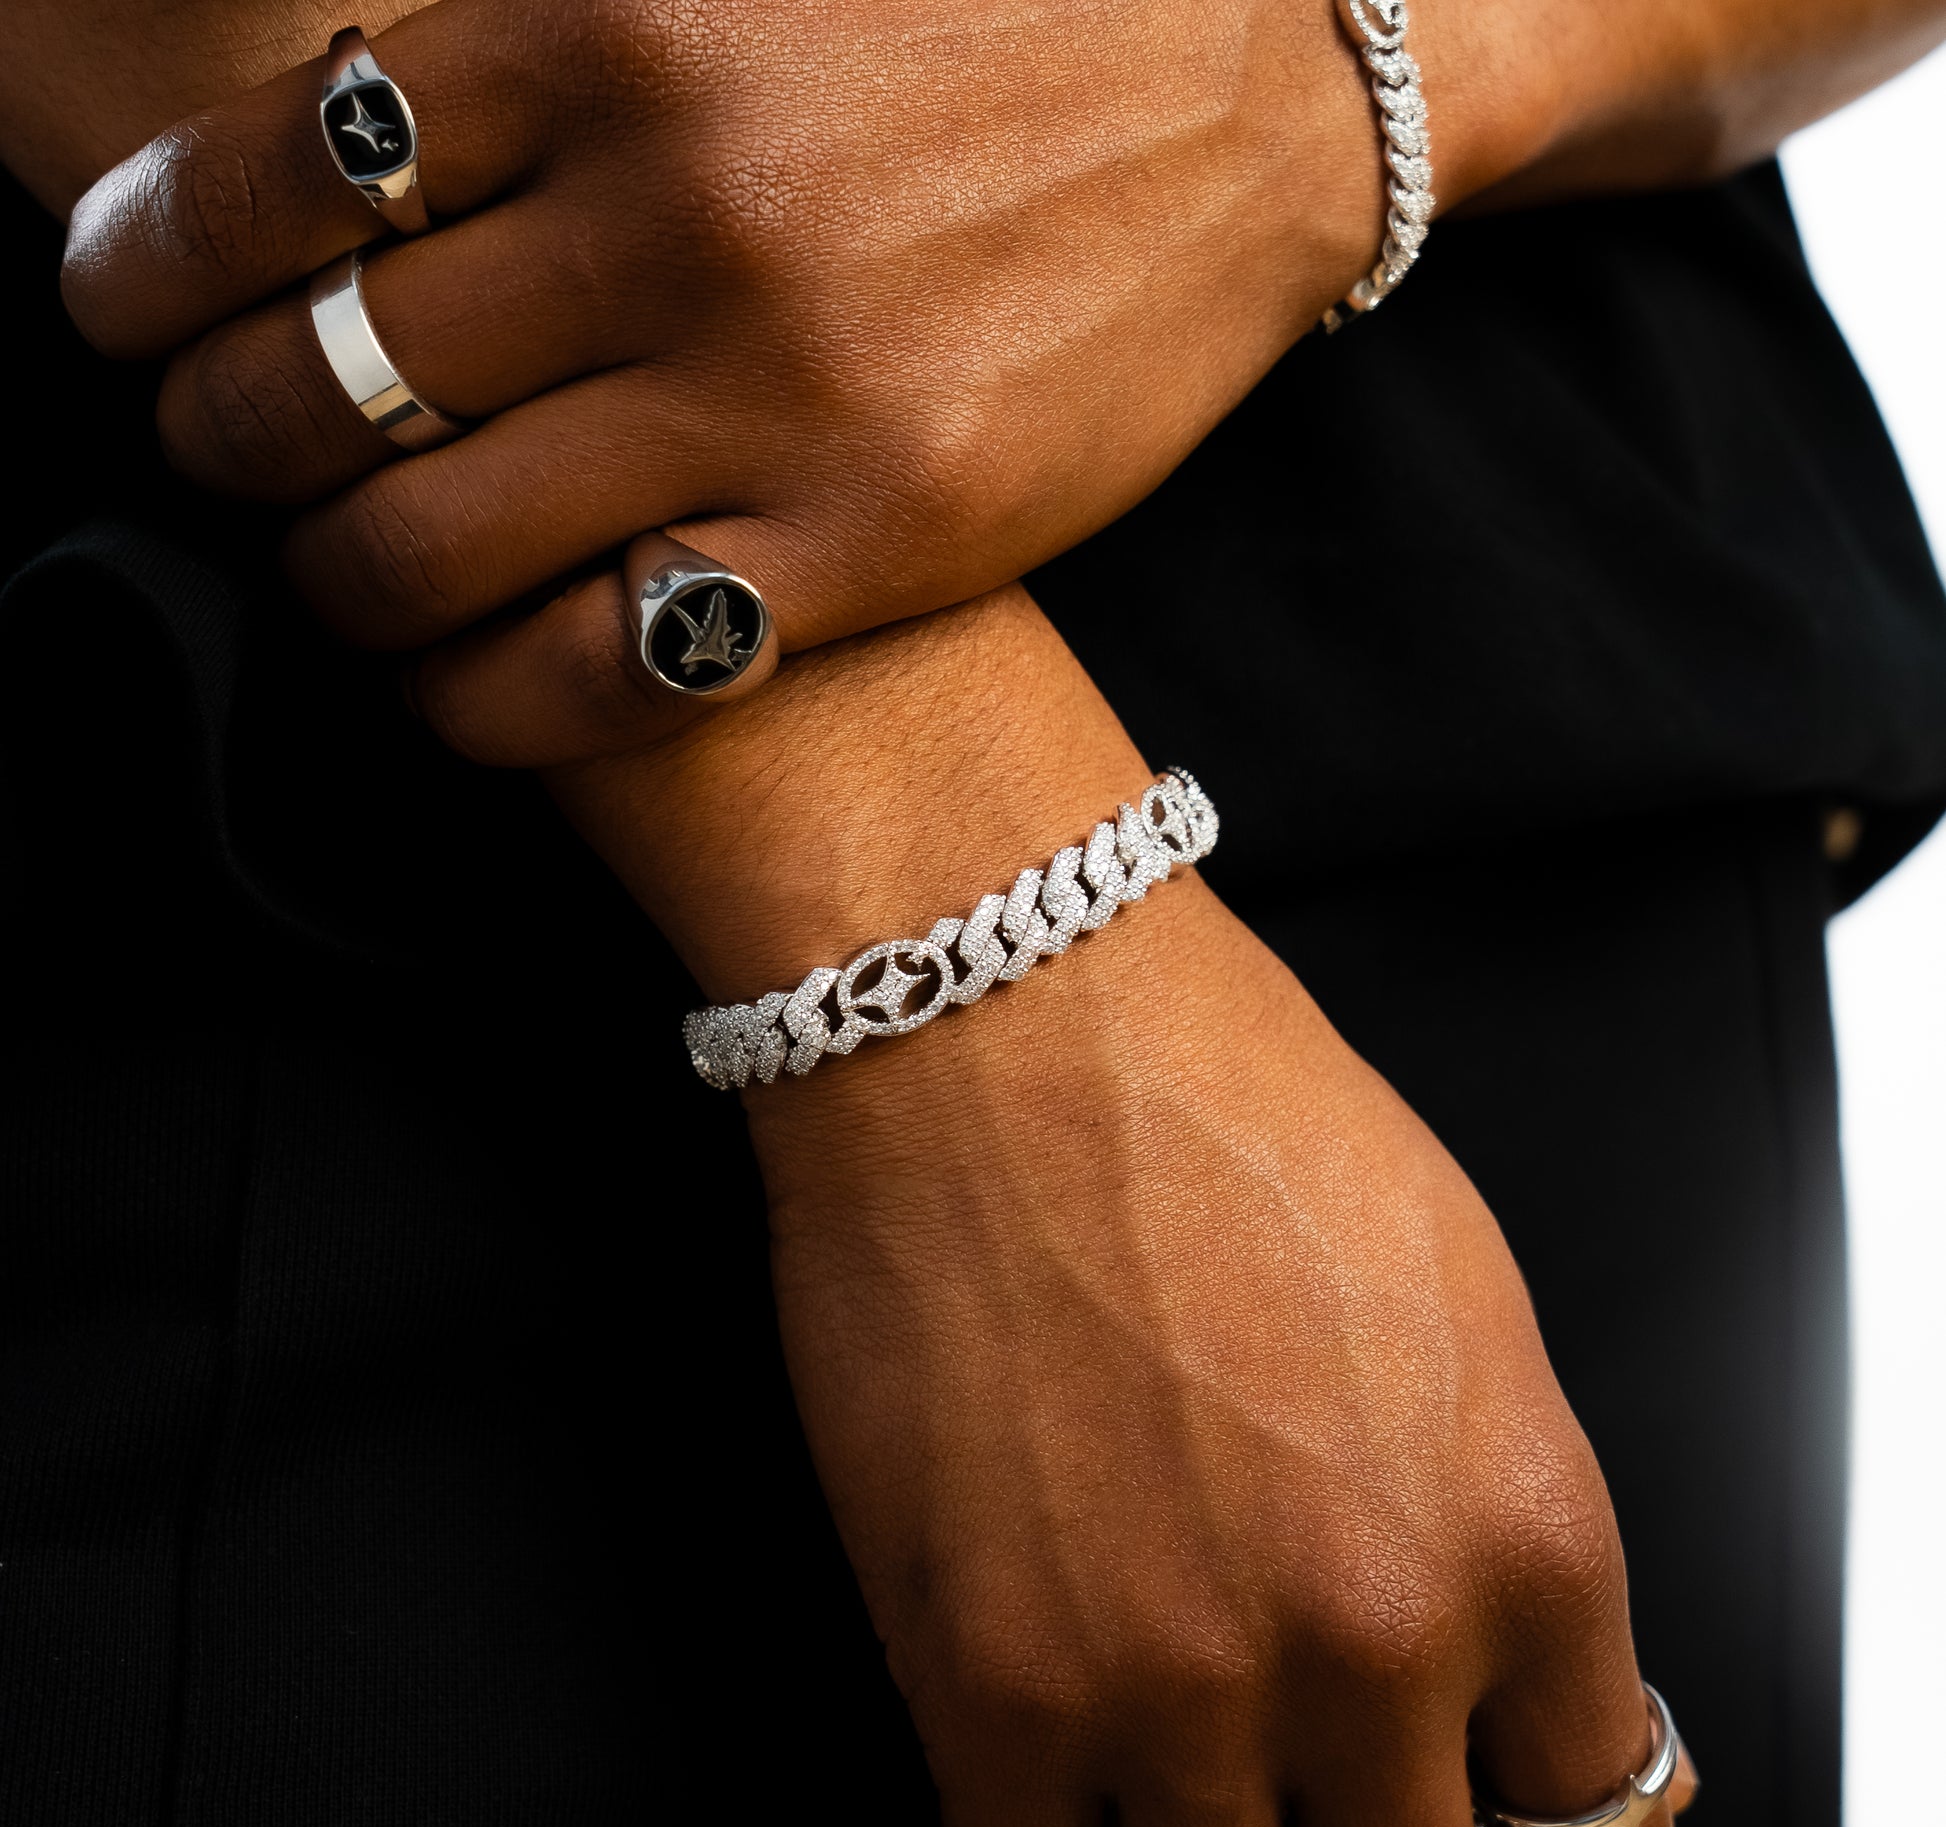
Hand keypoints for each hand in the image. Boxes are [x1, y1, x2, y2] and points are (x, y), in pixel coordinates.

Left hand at [59, 0, 1385, 664]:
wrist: (1261, 93)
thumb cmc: (987, 15)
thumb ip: (549, 19)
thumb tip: (359, 111)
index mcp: (614, 19)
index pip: (283, 171)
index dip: (148, 259)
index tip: (114, 307)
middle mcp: (676, 210)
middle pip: (331, 376)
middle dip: (219, 440)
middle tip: (214, 459)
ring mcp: (776, 394)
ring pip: (436, 544)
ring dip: (335, 585)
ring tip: (332, 582)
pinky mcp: (871, 544)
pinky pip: (603, 669)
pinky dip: (484, 702)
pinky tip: (453, 692)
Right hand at [758, 879, 1680, 1826]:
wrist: (1000, 1017)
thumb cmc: (1212, 1105)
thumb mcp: (1460, 1296)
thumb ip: (1502, 1526)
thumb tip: (1514, 1687)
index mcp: (1522, 1536)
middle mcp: (1372, 1638)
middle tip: (1298, 1817)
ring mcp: (1176, 1683)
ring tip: (1160, 1805)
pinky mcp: (988, 1686)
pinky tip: (1039, 1825)